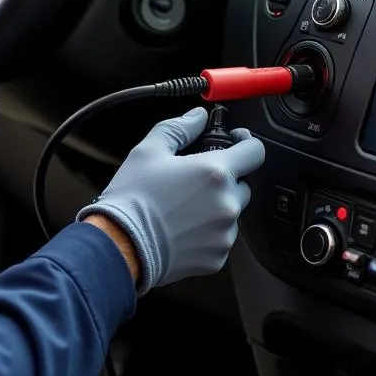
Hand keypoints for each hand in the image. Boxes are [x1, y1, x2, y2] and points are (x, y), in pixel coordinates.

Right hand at [77, 107, 264, 292]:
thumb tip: (197, 117)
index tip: (237, 143)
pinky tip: (180, 229)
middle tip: (192, 183)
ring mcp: (224, 234)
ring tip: (181, 210)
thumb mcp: (148, 152)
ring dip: (214, 208)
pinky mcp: (217, 258)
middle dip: (224, 181)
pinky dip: (205, 234)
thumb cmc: (132, 199)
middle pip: (242, 185)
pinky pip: (219, 239)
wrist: (120, 244)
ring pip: (230, 214)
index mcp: (215, 173)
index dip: (246, 143)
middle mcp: (227, 204)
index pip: (254, 151)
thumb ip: (178, 128)